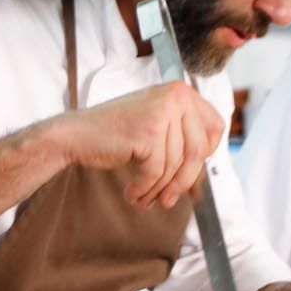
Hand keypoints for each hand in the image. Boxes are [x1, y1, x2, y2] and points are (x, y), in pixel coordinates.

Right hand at [56, 83, 223, 209]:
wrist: (75, 134)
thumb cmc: (114, 132)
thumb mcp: (156, 124)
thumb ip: (182, 135)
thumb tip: (205, 168)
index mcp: (181, 91)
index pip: (215, 126)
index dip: (206, 154)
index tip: (190, 170)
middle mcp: (175, 96)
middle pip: (197, 151)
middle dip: (183, 181)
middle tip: (168, 199)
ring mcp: (162, 113)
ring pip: (176, 165)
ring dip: (160, 188)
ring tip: (145, 197)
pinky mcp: (147, 132)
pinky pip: (156, 171)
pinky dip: (144, 188)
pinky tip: (132, 193)